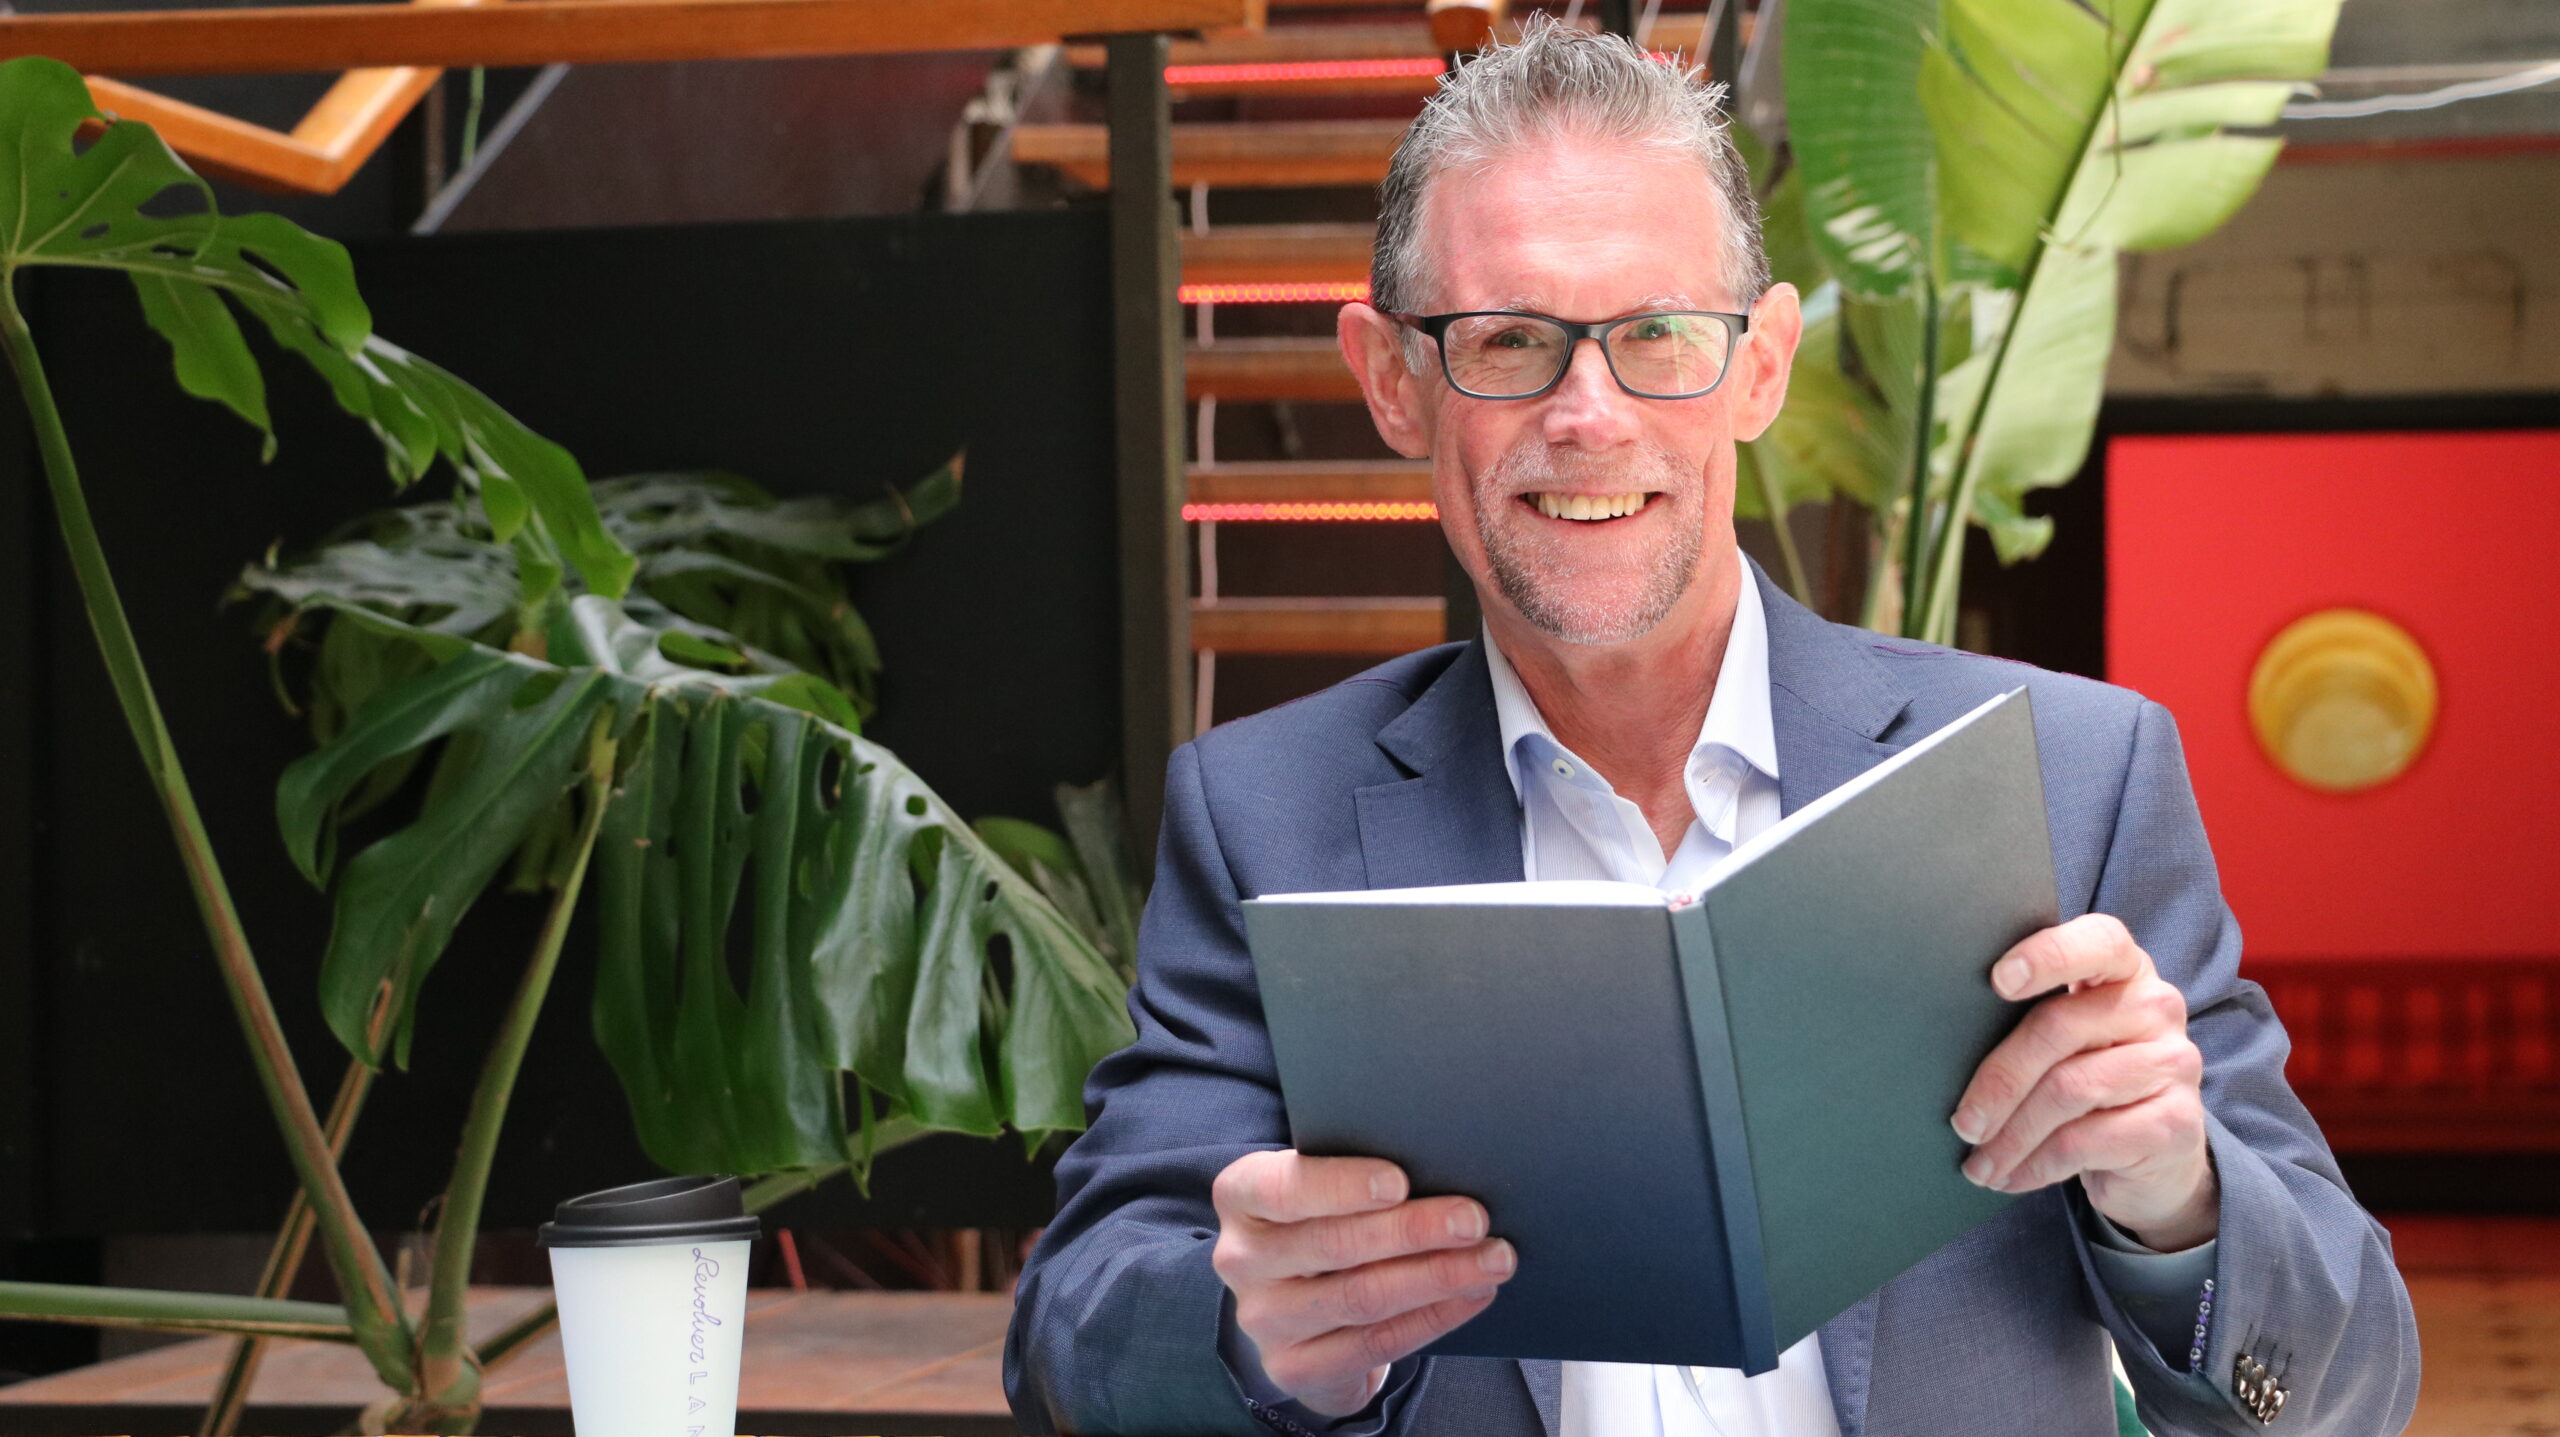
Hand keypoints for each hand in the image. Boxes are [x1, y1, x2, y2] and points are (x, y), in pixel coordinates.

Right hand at [1210, 1150, 1516, 1415]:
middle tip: (1473, 1220)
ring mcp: (1264, 1319)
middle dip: (1412, 1231)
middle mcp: (1242, 1258)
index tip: (1400, 1181)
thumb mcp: (1320, 1189)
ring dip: (1437, 1276)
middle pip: (1334, 1244)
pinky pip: (1374, 1344)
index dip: (1341, 1186)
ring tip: (1492, 1259)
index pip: (1283, 1188)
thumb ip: (1356, 1176)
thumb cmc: (1321, 1223)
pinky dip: (1432, 1317)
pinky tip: (1472, 1295)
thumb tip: (1439, 1163)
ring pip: (1361, 1297)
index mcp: (1241, 1196)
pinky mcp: (1293, 1366)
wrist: (1297, 1307)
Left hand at [1951, 913, 2218, 1250]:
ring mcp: (2173, 1064)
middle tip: (1962, 1123)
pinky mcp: (2175, 1122)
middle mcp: (2157, 1007)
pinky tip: (2011, 1177)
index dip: (2047, 956)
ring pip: (2068, 1091)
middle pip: (2059, 1028)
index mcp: (2125, 968)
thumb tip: (1944, 1034)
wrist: (2157, 1148)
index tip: (1996, 980)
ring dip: (2011, 1136)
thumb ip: (2029, 1016)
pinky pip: (2087, 1141)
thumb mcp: (2066, 1037)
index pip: (2098, 941)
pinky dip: (2037, 1164)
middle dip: (1998, 1081)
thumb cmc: (2090, 1073)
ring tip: (1978, 1163)